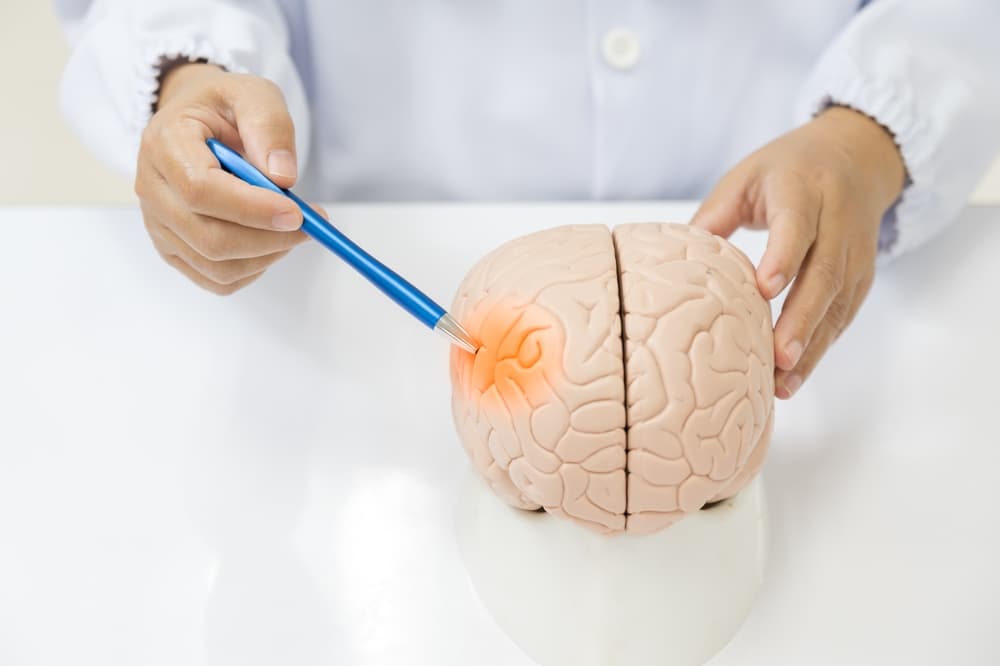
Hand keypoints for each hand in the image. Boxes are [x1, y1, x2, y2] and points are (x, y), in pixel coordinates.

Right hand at [136, 63, 307, 294]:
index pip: (200, 190)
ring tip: (292, 229)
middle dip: (268, 239)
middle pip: (208, 237)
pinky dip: (253, 270)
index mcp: (164, 143)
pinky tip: (270, 243)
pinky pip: (216, 279)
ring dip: (266, 256)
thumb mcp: (253, 94)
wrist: (197, 123)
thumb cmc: (225, 108)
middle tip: (309, 225)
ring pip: (215, 265)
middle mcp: (152, 188)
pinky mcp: (173, 249)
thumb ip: (269, 126)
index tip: (297, 213)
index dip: (252, 209)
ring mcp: (158, 224)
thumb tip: (283, 177)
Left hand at [692, 106, 904, 397]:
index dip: (784, 256)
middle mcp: (837, 220)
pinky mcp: (863, 275)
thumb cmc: (788, 170)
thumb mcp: (746, 177)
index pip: (797, 225)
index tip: (765, 290)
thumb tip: (677, 263)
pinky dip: (821, 347)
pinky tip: (796, 376)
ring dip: (813, 346)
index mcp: (803, 190)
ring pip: (839, 302)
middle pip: (825, 273)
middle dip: (802, 319)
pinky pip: (844, 315)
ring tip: (785, 383)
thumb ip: (715, 215)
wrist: (856, 157)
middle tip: (779, 357)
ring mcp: (856, 251)